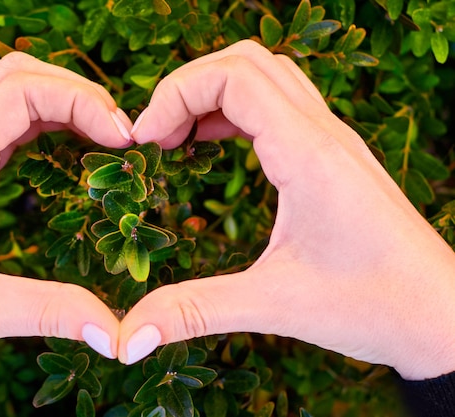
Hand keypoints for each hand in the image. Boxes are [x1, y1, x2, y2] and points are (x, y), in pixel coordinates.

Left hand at [0, 52, 131, 383]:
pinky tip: (72, 153)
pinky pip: (5, 128)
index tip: (122, 140)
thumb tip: (115, 332)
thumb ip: (48, 311)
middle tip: (120, 134)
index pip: (19, 92)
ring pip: (9, 95)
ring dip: (61, 103)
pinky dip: (46, 126)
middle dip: (76, 92)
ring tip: (106, 137)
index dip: (79, 102)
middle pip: (16, 76)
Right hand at [120, 40, 454, 380]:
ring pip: (266, 75)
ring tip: (176, 137)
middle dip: (187, 86)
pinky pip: (279, 105)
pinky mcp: (333, 156)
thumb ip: (196, 311)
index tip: (144, 140)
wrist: (441, 316)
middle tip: (155, 135)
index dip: (175, 95)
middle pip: (246, 61)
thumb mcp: (275, 305)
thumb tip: (132, 336)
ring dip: (213, 93)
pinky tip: (212, 143)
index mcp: (309, 154)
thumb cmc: (375, 306)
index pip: (233, 76)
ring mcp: (333, 140)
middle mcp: (324, 133)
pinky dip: (235, 111)